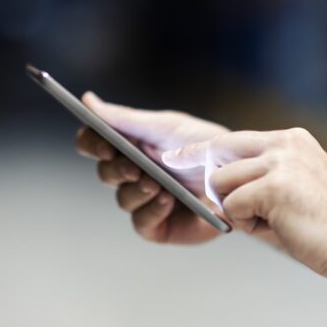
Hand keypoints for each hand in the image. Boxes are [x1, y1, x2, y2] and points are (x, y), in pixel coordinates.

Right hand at [75, 93, 227, 244]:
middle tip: (134, 166)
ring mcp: (144, 200)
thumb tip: (87, 101)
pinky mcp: (158, 225)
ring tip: (157, 183)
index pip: (94, 144)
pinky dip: (152, 210)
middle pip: (105, 172)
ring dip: (137, 190)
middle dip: (117, 169)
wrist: (239, 175)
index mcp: (130, 145)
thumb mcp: (166, 127)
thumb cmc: (204, 147)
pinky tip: (168, 200)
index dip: (92, 144)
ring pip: (122, 199)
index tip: (105, 144)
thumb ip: (126, 118)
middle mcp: (133, 173)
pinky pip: (141, 222)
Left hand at [162, 128, 326, 286]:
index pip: (234, 139)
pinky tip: (280, 228)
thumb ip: (261, 178)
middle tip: (222, 201)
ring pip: (223, 184)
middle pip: (220, 155)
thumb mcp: (295, 187)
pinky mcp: (272, 187)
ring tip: (276, 221)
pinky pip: (232, 207)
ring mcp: (279, 163)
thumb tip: (217, 186)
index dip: (203, 151)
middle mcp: (285, 143)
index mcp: (292, 140)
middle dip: (213, 183)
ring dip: (240, 211)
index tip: (175, 156)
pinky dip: (249, 225)